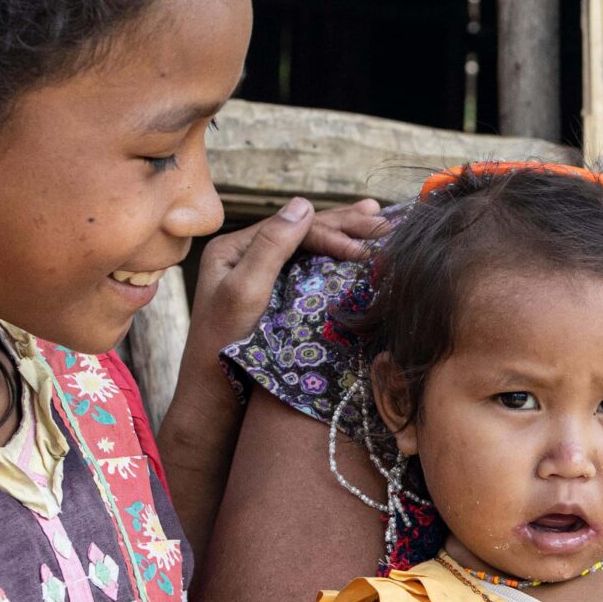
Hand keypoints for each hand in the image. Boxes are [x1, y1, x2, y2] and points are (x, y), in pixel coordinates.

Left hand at [181, 196, 385, 361]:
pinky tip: (357, 252)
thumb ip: (271, 247)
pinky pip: (310, 268)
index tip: (365, 249)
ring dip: (345, 234)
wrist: (216, 397)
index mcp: (233, 248)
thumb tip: (303, 204)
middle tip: (385, 219)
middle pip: (303, 232)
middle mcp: (247, 256)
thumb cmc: (225, 346)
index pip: (292, 228)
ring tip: (378, 218)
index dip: (332, 233)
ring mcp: (262, 276)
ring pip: (310, 247)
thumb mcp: (245, 291)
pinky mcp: (275, 297)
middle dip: (346, 225)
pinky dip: (337, 257)